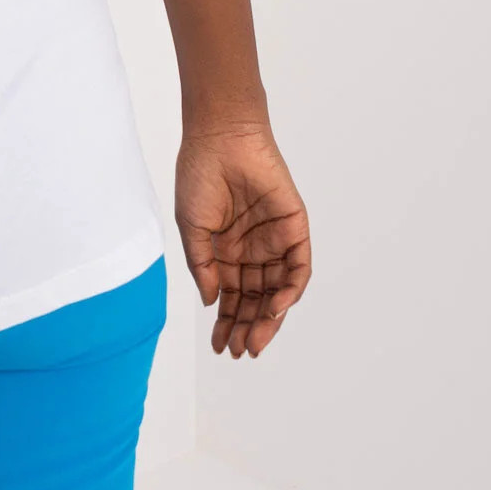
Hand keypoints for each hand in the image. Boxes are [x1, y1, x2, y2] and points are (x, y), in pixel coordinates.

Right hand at [176, 122, 310, 358]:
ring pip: (277, 289)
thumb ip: (204, 267)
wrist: (220, 139)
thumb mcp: (192, 229)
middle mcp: (252, 249)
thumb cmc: (199, 175)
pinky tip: (275, 307)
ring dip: (269, 317)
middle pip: (255, 299)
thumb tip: (213, 302)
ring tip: (255, 339)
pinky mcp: (294, 227)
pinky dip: (291, 289)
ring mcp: (274, 240)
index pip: (231, 296)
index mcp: (226, 251)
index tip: (220, 346)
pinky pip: (298, 266)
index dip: (226, 323)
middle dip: (248, 327)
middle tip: (240, 351)